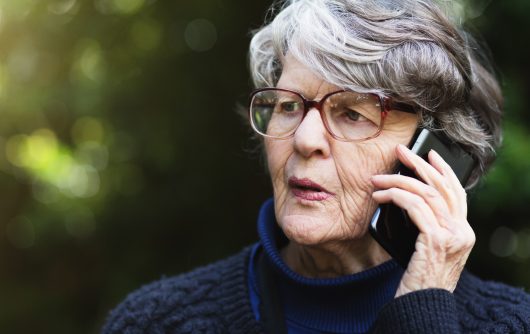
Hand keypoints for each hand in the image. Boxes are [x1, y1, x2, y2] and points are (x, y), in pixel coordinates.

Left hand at [370, 144, 474, 297]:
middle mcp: (463, 232)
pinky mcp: (436, 240)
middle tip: (401, 151)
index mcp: (463, 232)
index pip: (456, 193)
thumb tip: (406, 198)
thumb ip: (428, 226)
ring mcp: (452, 236)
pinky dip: (394, 197)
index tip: (429, 154)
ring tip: (377, 180)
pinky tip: (379, 197)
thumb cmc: (419, 279)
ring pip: (425, 194)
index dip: (443, 171)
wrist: (421, 306)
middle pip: (442, 187)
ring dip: (398, 181)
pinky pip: (413, 207)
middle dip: (419, 165)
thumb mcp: (428, 249)